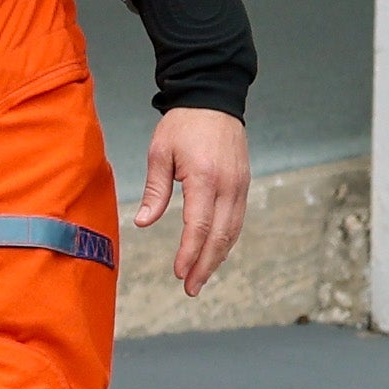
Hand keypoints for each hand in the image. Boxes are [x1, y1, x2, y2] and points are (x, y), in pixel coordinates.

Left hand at [134, 106, 249, 295]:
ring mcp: (240, 186)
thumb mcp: (160, 153)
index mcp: (204, 178)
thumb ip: (155, 190)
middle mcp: (228, 186)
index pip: (198, 225)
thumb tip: (144, 223)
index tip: (180, 273)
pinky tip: (213, 254)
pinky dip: (226, 241)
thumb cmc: (182, 126)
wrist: (212, 101)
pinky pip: (237, 220)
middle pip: (220, 236)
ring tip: (201, 278)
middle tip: (191, 288)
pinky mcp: (243, 185)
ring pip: (232, 231)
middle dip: (205, 265)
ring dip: (217, 257)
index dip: (189, 252)